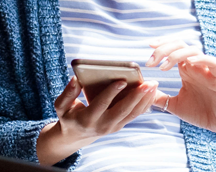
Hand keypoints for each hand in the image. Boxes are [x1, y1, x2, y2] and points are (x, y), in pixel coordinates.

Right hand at [36, 76, 157, 164]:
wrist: (76, 135)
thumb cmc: (69, 116)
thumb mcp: (62, 106)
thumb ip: (67, 93)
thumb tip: (75, 79)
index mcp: (87, 118)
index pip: (101, 104)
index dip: (112, 92)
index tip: (122, 80)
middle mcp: (102, 125)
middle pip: (122, 110)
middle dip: (136, 96)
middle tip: (147, 83)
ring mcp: (113, 127)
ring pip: (132, 113)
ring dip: (144, 99)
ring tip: (153, 85)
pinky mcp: (120, 125)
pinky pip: (135, 115)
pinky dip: (145, 104)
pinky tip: (152, 93)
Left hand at [146, 40, 215, 134]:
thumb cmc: (200, 112)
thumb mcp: (174, 105)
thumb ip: (159, 97)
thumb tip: (142, 91)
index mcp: (186, 70)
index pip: (173, 48)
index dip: (162, 44)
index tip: (148, 46)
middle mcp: (195, 67)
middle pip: (180, 45)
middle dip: (164, 49)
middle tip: (150, 62)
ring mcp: (207, 71)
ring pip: (193, 51)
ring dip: (176, 54)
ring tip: (164, 67)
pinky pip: (212, 62)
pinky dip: (201, 59)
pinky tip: (189, 63)